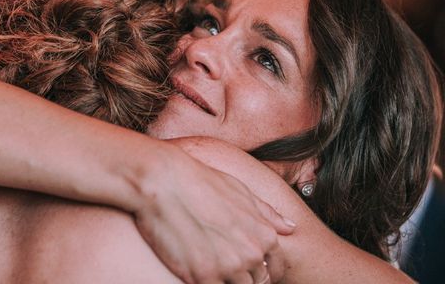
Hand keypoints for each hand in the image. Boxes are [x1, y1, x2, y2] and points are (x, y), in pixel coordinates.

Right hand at [132, 142, 292, 282]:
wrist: (164, 181)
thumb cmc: (200, 181)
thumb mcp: (240, 190)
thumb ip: (267, 213)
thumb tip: (290, 228)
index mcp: (264, 234)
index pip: (275, 268)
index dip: (262, 270)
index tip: (246, 267)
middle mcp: (251, 253)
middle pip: (257, 283)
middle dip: (244, 278)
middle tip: (222, 264)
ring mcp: (228, 267)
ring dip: (226, 281)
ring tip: (209, 265)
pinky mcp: (202, 277)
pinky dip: (207, 283)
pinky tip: (195, 270)